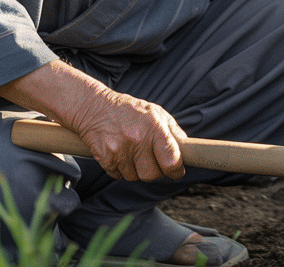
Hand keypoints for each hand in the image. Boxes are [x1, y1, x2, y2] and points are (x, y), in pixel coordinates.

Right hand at [0, 60, 187, 181]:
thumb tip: (188, 151)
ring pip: (135, 177)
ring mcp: (120, 150)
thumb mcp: (156, 113)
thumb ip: (174, 132)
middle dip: (154, 171)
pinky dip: (120, 169)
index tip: (176, 171)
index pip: (172, 160)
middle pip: (152, 175)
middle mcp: (138, 139)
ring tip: (132, 151)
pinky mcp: (105, 158)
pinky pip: (119, 175)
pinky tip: (119, 153)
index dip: (176, 170)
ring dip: (135, 169)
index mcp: (155, 127)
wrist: (94, 107)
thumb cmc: (129, 110)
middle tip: (150, 159)